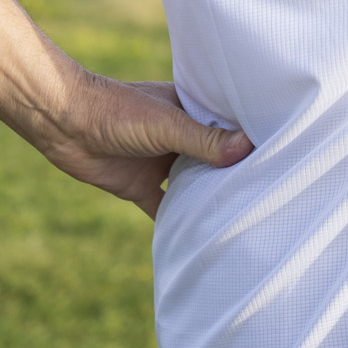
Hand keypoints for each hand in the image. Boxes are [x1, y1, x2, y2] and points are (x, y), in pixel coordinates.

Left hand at [29, 71, 252, 219]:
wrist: (63, 123)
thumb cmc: (117, 110)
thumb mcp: (167, 124)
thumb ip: (205, 140)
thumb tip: (249, 150)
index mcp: (193, 111)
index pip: (232, 128)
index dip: (255, 141)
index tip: (285, 154)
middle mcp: (182, 137)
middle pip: (217, 159)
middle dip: (237, 174)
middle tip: (273, 192)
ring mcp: (161, 162)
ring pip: (195, 185)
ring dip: (211, 198)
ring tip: (246, 216)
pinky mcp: (140, 186)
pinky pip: (165, 208)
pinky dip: (179, 222)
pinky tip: (201, 236)